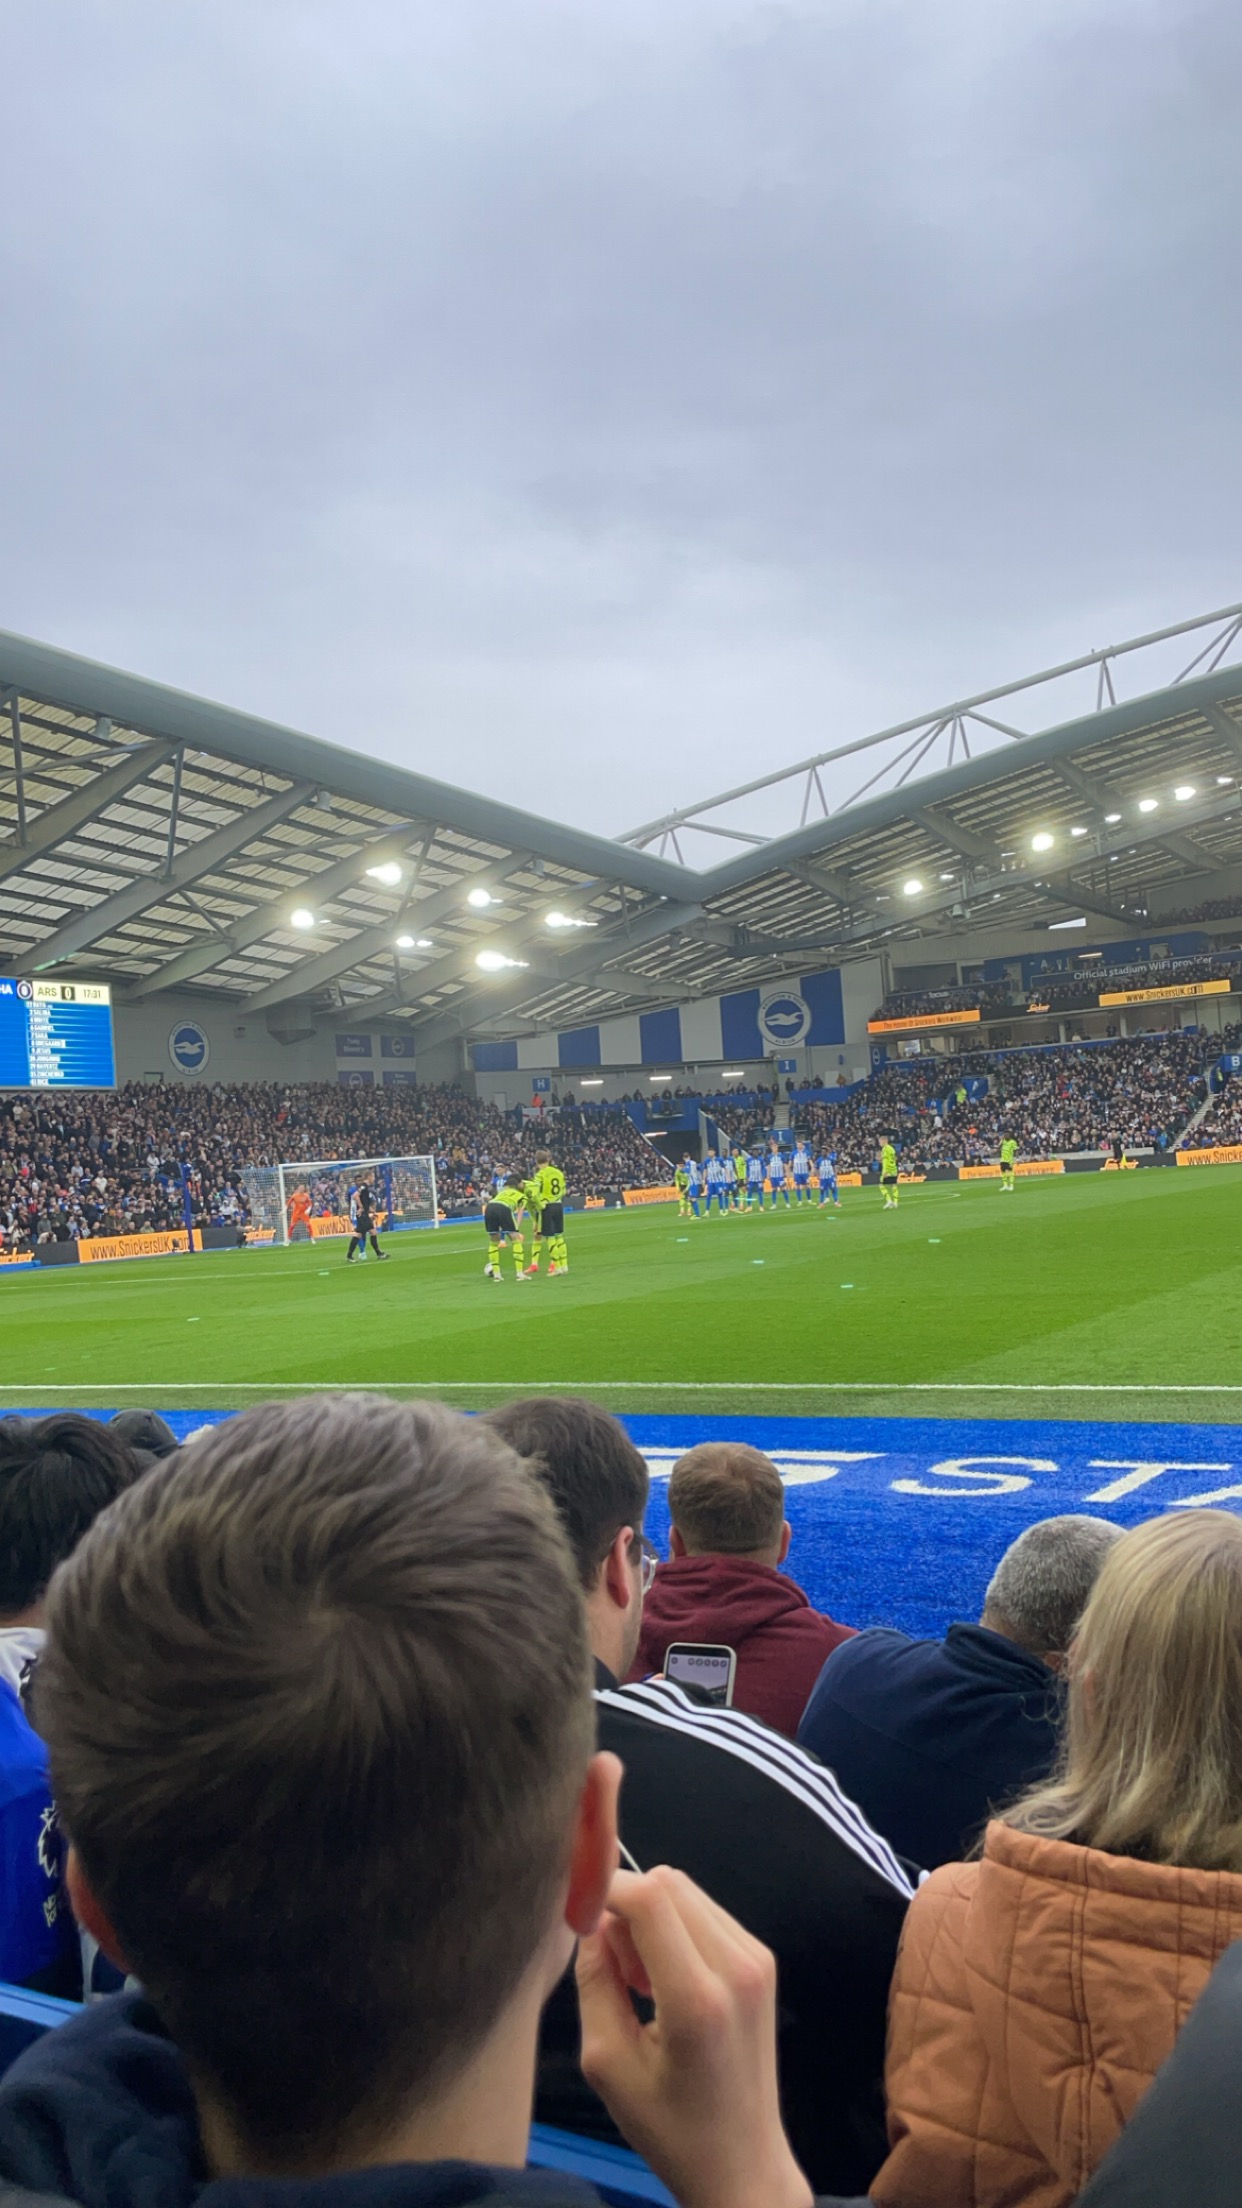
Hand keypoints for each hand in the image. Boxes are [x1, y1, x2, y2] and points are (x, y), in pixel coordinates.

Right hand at [575, 1865, 811, 2207]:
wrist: (742, 2163)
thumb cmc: (669, 2128)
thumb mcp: (608, 2064)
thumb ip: (594, 1981)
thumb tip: (590, 1920)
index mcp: (696, 1998)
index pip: (648, 1896)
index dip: (604, 1890)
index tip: (579, 1920)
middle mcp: (737, 1966)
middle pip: (667, 1883)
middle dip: (628, 1909)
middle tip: (618, 1971)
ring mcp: (757, 1959)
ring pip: (686, 1891)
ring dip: (653, 1919)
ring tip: (644, 1984)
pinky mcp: (764, 1960)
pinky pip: (706, 1912)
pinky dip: (677, 1929)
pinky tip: (671, 1983)